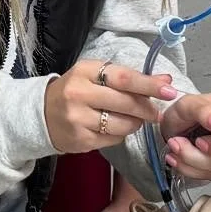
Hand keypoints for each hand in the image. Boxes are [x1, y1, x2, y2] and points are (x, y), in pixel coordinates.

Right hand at [44, 59, 178, 154]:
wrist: (41, 114)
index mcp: (84, 72)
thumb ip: (129, 78)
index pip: (124, 78)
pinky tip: (116, 128)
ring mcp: (78, 119)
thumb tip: (165, 81)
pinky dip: (121, 134)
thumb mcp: (96, 76)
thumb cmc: (75, 90)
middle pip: (125, 102)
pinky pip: (113, 139)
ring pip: (122, 124)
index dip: (149, 85)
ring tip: (134, 120)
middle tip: (157, 113)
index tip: (169, 89)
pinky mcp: (80, 140)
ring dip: (136, 123)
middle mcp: (79, 94)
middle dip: (147, 108)